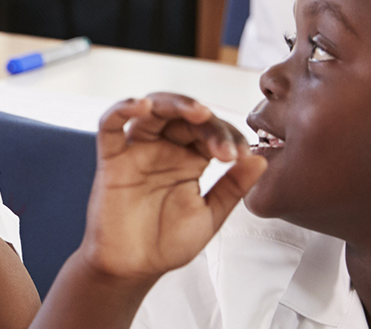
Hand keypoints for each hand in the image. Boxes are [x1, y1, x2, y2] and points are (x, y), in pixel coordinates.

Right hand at [77, 93, 263, 282]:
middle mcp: (163, 149)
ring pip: (152, 111)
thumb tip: (261, 159)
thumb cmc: (167, 243)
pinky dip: (122, 109)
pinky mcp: (112, 159)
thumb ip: (233, 187)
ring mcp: (137, 151)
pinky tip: (141, 105)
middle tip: (224, 147)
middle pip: (184, 116)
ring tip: (197, 111)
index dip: (229, 136)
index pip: (211, 132)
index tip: (243, 156)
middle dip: (209, 124)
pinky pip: (110, 126)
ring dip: (175, 103)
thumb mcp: (210, 215)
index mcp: (189, 159)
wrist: (134, 268)